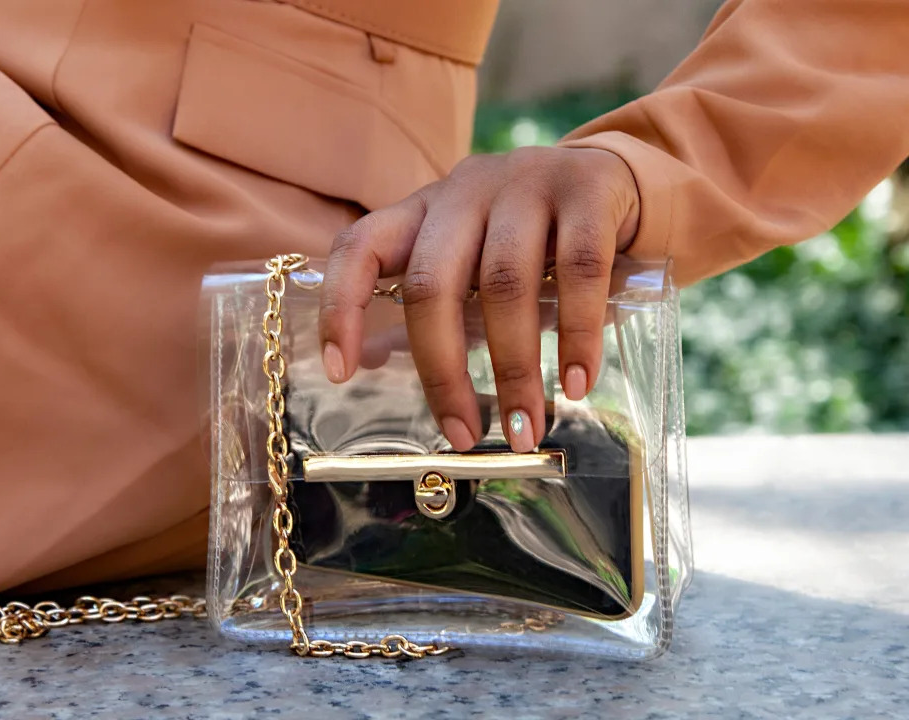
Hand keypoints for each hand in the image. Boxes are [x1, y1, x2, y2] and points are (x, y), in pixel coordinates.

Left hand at [318, 146, 639, 452]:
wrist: (612, 176)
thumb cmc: (530, 238)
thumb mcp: (473, 261)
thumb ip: (434, 306)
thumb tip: (372, 362)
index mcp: (424, 210)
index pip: (359, 248)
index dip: (342, 308)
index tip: (342, 374)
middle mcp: (465, 191)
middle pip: (432, 283)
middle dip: (443, 371)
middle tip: (463, 435)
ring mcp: (526, 184)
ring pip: (505, 283)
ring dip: (514, 368)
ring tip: (525, 428)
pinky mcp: (588, 190)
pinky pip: (580, 269)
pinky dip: (578, 335)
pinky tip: (577, 383)